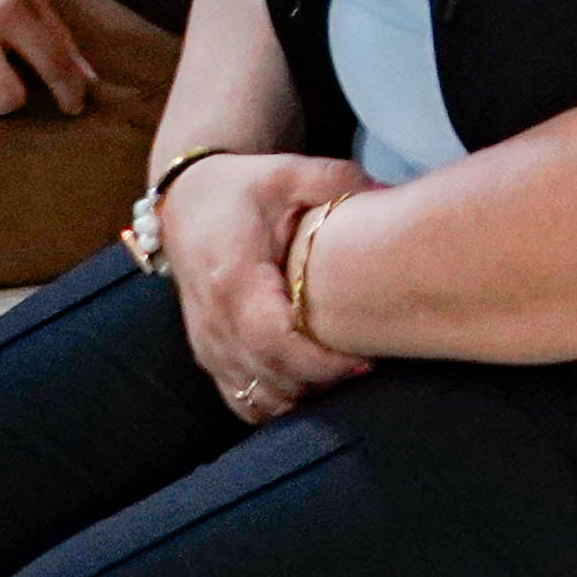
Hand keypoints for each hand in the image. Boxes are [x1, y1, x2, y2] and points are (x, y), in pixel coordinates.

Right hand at [160, 152, 370, 419]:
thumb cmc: (244, 189)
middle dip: (321, 382)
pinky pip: (240, 401)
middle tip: (364, 366)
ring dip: (301, 395)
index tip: (363, 359)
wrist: (186, 201)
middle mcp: (214, 320)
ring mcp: (206, 344)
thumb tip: (390, 194)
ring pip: (256, 397)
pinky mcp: (208, 355)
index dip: (320, 362)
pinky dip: (275, 403)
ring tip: (338, 372)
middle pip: (269, 377)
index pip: (274, 342)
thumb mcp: (290, 173)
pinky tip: (307, 384)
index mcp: (233, 278)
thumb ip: (338, 182)